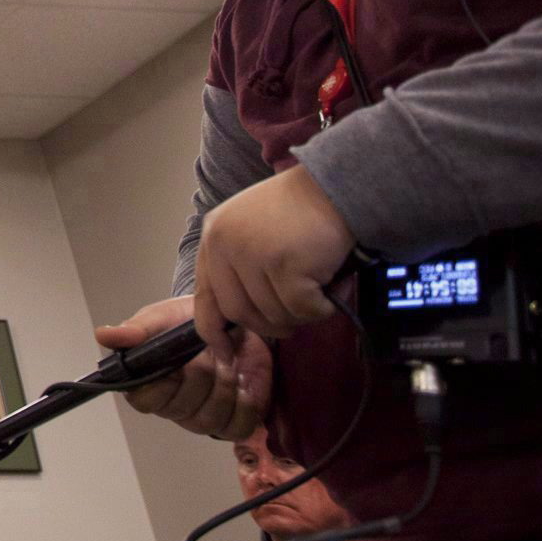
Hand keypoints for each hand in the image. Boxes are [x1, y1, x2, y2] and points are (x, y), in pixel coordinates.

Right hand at [95, 294, 266, 441]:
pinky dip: (245, 405)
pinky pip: (237, 428)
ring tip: (229, 362)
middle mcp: (173, 408)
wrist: (234, 324)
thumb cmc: (190, 322)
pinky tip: (244, 383)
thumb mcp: (161, 318)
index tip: (177, 360)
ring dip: (224, 387)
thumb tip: (102, 335)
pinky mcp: (233, 423)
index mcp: (148, 385)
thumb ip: (136, 329)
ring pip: (209, 420)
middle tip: (210, 352)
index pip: (144, 400)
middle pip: (182, 409)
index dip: (164, 382)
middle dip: (201, 375)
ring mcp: (202, 419)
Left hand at [193, 167, 354, 352]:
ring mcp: (252, 254)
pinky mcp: (283, 265)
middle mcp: (224, 245)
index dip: (214, 333)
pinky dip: (320, 309)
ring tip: (315, 294)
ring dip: (298, 315)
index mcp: (212, 238)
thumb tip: (238, 320)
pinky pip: (301, 310)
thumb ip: (238, 267)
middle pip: (239, 313)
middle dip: (268, 326)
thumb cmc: (300, 211)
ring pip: (272, 314)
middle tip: (292, 321)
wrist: (338, 187)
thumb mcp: (251, 231)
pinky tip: (328, 292)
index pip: (204, 299)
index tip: (227, 354)